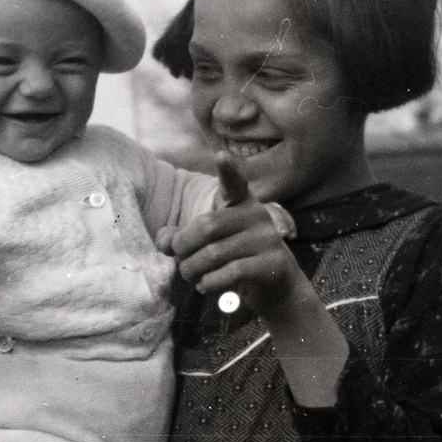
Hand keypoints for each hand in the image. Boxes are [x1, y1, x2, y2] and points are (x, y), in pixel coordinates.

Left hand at [161, 152, 306, 319]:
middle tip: (179, 262)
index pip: (234, 183)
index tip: (221, 155)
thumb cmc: (236, 258)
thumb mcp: (209, 244)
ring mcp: (267, 239)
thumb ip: (182, 238)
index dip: (227, 170)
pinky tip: (206, 286)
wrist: (277, 286)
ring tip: (191, 276)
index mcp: (240, 203)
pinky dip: (210, 282)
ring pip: (215, 253)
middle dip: (183, 247)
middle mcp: (257, 215)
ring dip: (193, 270)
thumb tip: (164, 240)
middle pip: (206, 226)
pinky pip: (231, 272)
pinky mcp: (273, 264)